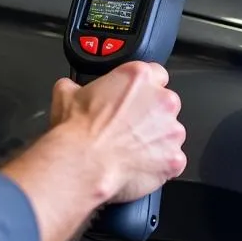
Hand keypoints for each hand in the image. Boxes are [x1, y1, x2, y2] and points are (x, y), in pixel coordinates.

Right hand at [50, 62, 185, 202]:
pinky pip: (172, 160)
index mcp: (139, 77)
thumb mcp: (67, 93)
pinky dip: (159, 164)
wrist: (83, 163)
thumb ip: (77, 86)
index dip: (143, 88)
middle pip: (166, 103)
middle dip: (151, 115)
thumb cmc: (78, 130)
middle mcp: (161, 100)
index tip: (134, 98)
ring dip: (156, 139)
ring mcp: (171, 130)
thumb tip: (71, 89)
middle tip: (129, 127)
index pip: (156, 73)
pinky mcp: (174, 158)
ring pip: (171, 133)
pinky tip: (138, 166)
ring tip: (131, 150)